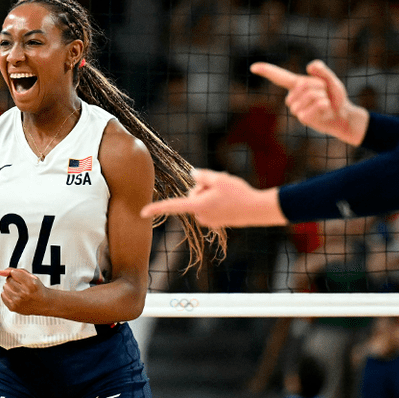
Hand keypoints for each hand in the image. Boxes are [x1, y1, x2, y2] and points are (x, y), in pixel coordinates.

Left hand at [0, 268, 48, 315]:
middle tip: (21, 285)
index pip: (13, 273)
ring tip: (19, 291)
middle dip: (13, 280)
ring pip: (5, 286)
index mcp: (30, 284)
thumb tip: (0, 271)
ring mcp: (18, 301)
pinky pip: (2, 295)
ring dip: (10, 287)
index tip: (22, 278)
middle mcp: (24, 293)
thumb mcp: (31, 276)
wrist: (43, 303)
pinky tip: (15, 296)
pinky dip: (7, 294)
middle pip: (8, 279)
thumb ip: (16, 271)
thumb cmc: (37, 289)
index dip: (17, 274)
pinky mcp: (13, 307)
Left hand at [140, 168, 286, 227]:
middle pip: (192, 195)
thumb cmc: (238, 194)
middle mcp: (200, 215)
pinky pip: (209, 206)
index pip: (172, 206)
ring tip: (227, 192)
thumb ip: (202, 176)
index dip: (157, 207)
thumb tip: (193, 175)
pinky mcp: (216, 222)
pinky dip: (216, 201)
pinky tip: (230, 199)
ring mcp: (208, 220)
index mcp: (198, 205)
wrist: (257, 210)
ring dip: (210, 194)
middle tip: (219, 184)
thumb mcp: (219, 178)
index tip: (142, 212)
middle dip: (202, 188)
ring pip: (201, 200)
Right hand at [251, 60, 365, 144]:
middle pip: (303, 84)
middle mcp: (293, 96)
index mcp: (297, 84)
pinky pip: (314, 106)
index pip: (279, 77)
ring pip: (310, 95)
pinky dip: (324, 105)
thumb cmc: (334, 97)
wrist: (342, 116)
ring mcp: (296, 109)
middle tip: (325, 93)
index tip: (253, 67)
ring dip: (323, 96)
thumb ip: (322, 71)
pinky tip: (325, 110)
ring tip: (325, 102)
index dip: (266, 70)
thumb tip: (310, 66)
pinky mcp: (303, 118)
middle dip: (319, 86)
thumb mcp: (331, 80)